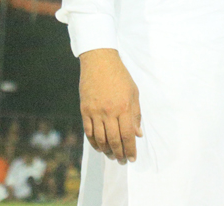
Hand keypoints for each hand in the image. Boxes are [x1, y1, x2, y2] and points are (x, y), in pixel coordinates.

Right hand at [78, 48, 141, 163]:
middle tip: (122, 161)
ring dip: (106, 150)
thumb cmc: (120, 76)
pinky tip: (99, 147)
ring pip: (100, 138)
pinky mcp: (84, 110)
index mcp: (124, 107)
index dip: (130, 149)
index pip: (127, 135)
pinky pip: (88, 131)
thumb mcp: (134, 93)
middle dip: (119, 153)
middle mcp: (109, 112)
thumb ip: (136, 114)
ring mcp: (95, 112)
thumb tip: (138, 134)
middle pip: (114, 140)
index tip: (133, 158)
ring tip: (112, 156)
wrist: (99, 62)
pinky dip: (94, 142)